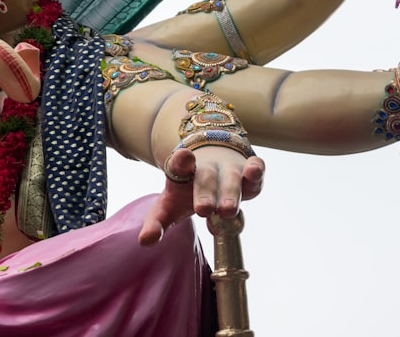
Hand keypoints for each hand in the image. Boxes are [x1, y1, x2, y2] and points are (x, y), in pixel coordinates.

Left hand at [138, 147, 264, 246]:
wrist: (211, 161)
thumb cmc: (187, 191)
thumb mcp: (169, 207)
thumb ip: (156, 223)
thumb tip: (143, 241)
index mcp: (181, 173)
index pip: (178, 166)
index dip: (180, 163)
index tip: (182, 158)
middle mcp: (205, 168)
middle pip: (204, 178)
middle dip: (204, 193)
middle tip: (202, 209)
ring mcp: (228, 167)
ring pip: (230, 177)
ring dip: (229, 191)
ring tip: (226, 210)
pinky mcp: (248, 169)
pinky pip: (255, 166)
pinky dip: (256, 169)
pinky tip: (254, 171)